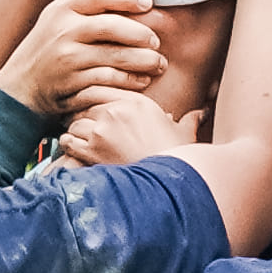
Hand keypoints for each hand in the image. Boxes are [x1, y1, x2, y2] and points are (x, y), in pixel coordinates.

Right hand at [0, 0, 164, 122]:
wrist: (20, 86)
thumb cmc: (49, 47)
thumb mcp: (58, 17)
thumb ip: (86, 3)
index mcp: (62, 8)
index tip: (148, 3)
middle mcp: (63, 31)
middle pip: (112, 26)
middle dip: (141, 33)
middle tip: (157, 41)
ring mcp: (67, 59)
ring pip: (115, 56)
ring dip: (144, 60)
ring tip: (158, 63)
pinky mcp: (72, 84)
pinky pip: (109, 80)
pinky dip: (131, 81)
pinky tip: (143, 80)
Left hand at [64, 82, 192, 168]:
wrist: (167, 185)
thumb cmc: (176, 158)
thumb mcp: (184, 134)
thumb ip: (189, 119)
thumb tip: (203, 113)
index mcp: (137, 102)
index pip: (104, 88)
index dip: (95, 98)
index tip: (93, 107)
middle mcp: (116, 111)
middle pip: (85, 104)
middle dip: (84, 115)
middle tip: (84, 125)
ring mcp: (101, 131)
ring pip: (74, 122)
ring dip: (75, 131)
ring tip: (79, 139)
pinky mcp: (90, 151)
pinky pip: (68, 141)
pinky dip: (69, 145)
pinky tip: (74, 151)